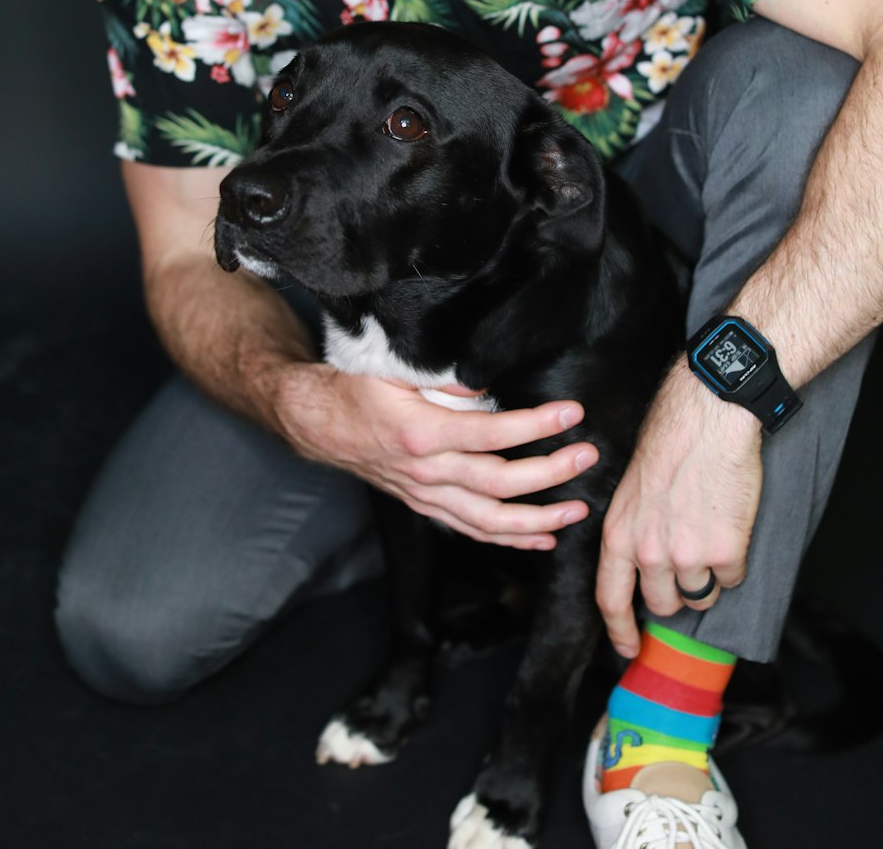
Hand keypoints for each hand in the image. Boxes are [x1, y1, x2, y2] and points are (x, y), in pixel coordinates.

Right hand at [275, 362, 597, 549]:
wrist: (319, 424)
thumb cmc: (357, 389)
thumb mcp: (394, 369)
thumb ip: (442, 377)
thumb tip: (487, 383)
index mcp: (420, 433)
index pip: (490, 433)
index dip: (534, 425)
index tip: (571, 413)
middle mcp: (426, 473)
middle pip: (499, 483)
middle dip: (550, 473)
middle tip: (588, 457)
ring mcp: (427, 496)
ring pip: (490, 520)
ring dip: (539, 517)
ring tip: (578, 508)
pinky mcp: (426, 507)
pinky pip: (473, 531)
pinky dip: (511, 538)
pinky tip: (544, 535)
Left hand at [596, 362, 762, 655]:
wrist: (706, 419)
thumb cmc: (668, 441)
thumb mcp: (631, 489)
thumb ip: (634, 530)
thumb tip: (643, 563)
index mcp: (618, 534)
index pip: (610, 598)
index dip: (620, 630)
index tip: (630, 649)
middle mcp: (648, 552)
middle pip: (661, 604)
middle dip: (675, 593)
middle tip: (686, 565)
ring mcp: (687, 555)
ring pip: (700, 595)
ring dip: (707, 577)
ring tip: (709, 535)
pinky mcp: (726, 552)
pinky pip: (732, 578)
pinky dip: (734, 562)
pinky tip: (729, 526)